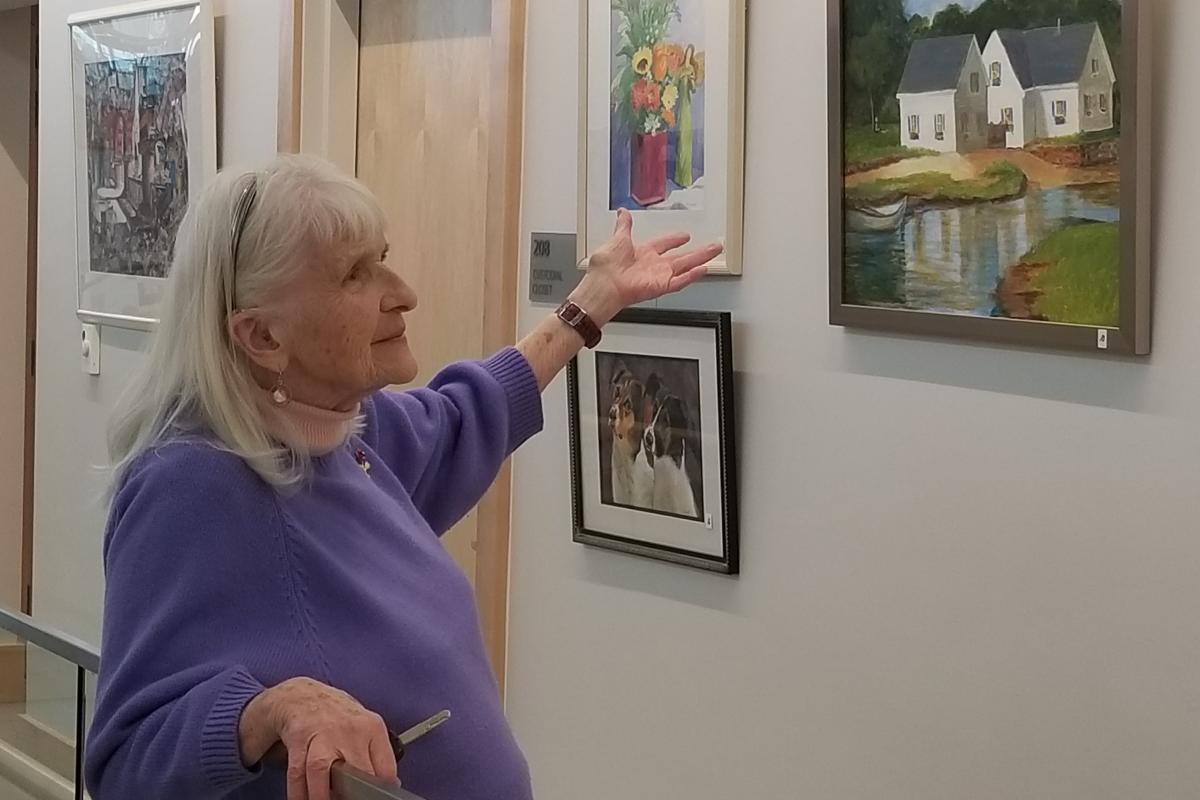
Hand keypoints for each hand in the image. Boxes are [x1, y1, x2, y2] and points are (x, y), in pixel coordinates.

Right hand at [239, 677, 398, 799]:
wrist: (302, 695)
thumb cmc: (337, 716)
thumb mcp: (364, 726)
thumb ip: (375, 753)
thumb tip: (389, 784)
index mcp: (372, 728)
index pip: (386, 769)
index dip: (382, 790)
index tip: (374, 798)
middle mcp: (350, 730)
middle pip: (358, 771)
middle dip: (355, 794)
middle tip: (351, 798)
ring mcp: (324, 734)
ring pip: (322, 771)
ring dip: (322, 795)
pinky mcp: (300, 738)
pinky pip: (298, 772)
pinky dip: (299, 792)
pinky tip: (303, 799)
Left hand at [572, 208, 723, 324]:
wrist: (603, 284)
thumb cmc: (605, 266)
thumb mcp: (617, 239)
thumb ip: (623, 226)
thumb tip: (623, 213)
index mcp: (643, 253)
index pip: (664, 244)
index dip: (674, 239)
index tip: (685, 235)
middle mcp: (653, 266)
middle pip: (682, 257)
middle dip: (699, 252)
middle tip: (714, 246)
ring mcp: (658, 276)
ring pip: (686, 267)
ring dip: (701, 260)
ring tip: (715, 252)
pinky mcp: (660, 286)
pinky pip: (680, 281)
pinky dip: (692, 276)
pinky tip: (703, 269)